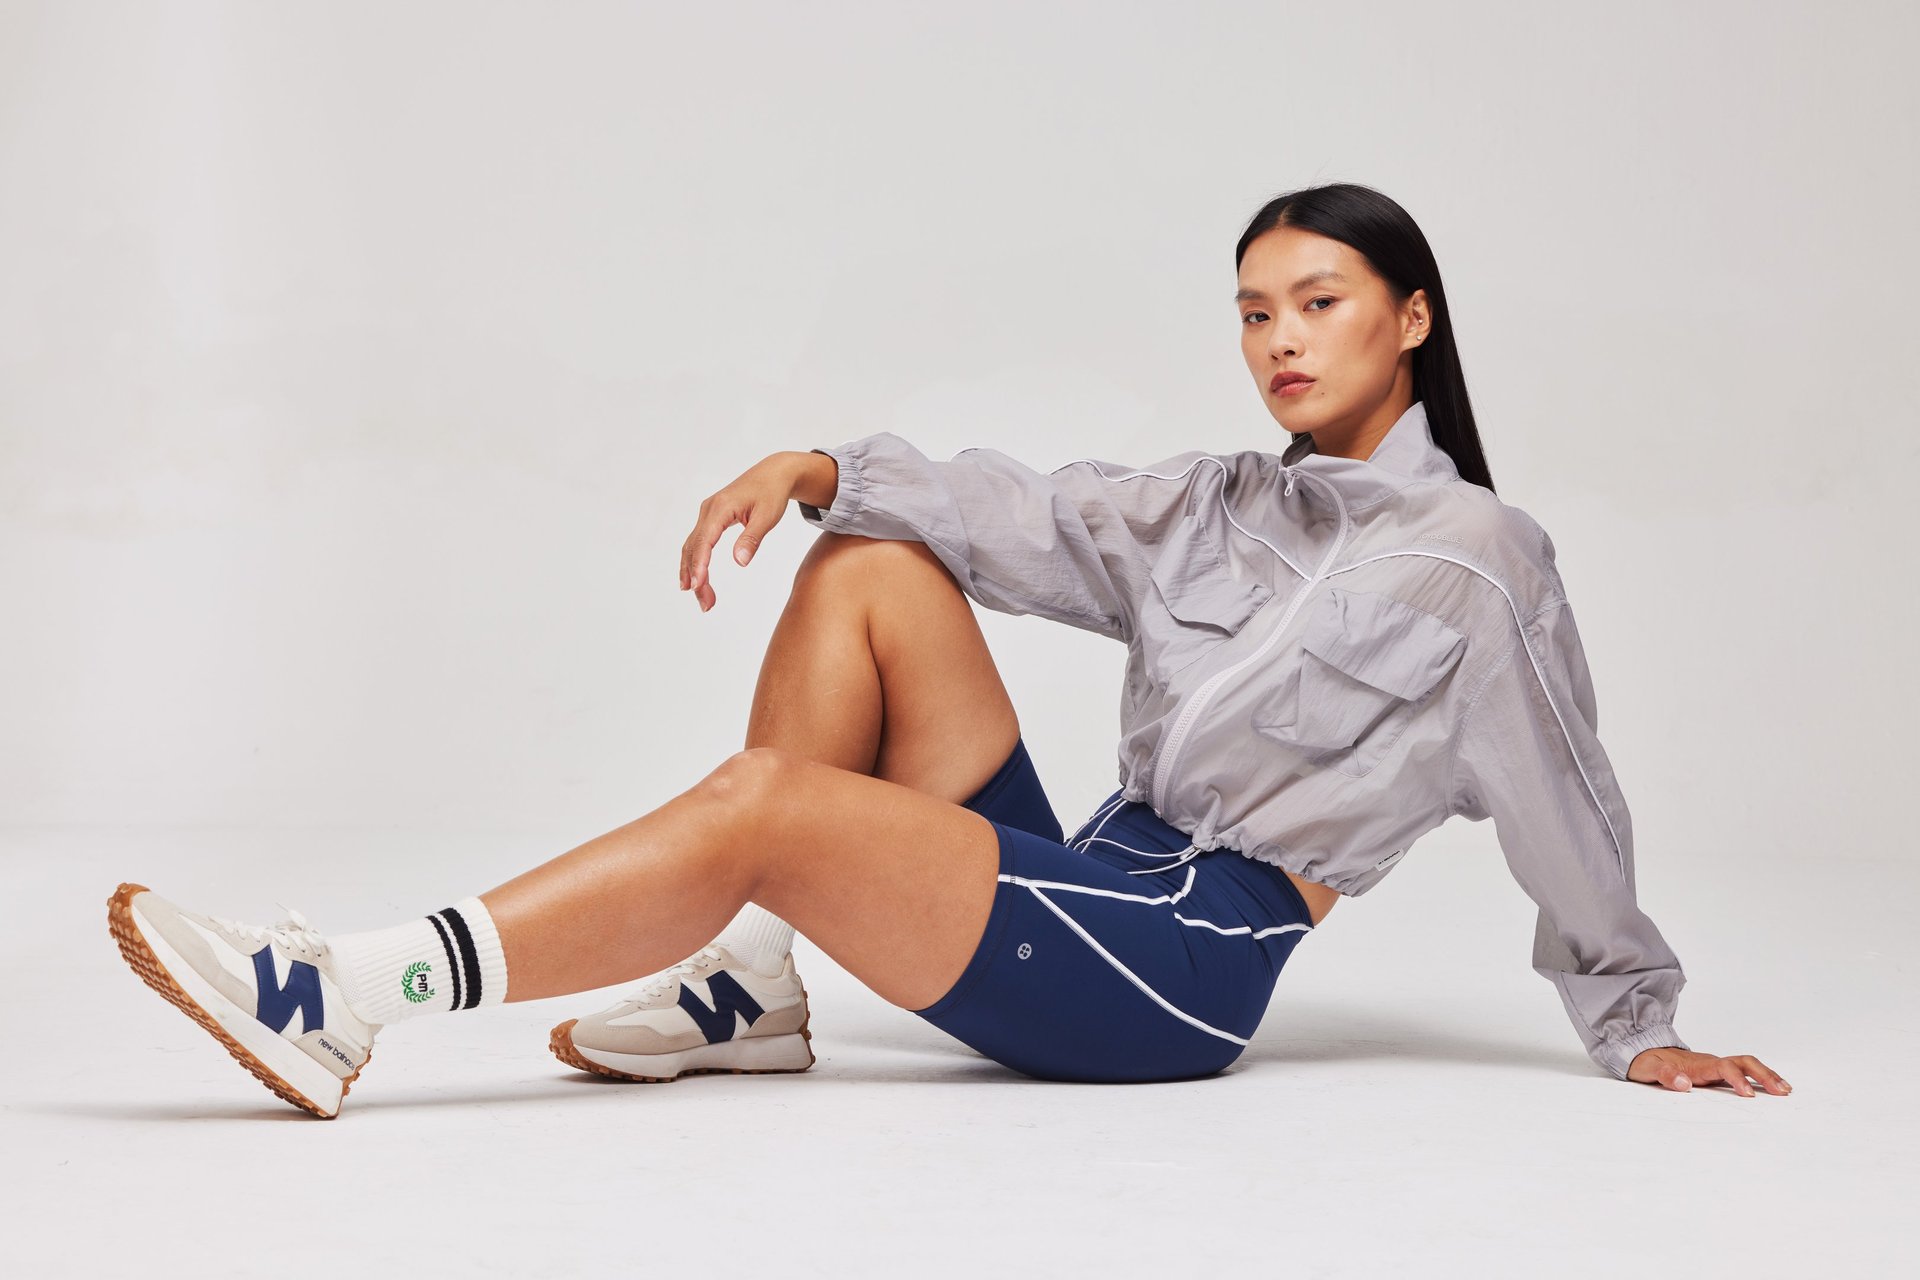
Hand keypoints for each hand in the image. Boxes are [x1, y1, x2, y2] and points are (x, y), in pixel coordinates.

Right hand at [680, 453, 808, 611]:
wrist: (773, 473)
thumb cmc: (772, 494)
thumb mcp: (767, 517)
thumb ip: (752, 539)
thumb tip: (740, 563)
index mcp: (721, 508)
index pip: (704, 540)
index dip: (699, 564)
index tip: (698, 586)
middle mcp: (708, 510)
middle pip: (694, 548)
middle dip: (696, 577)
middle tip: (706, 604)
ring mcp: (707, 514)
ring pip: (692, 547)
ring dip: (694, 573)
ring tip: (703, 600)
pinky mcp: (710, 518)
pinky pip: (698, 542)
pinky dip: (696, 562)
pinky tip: (696, 581)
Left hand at [1627, 1047, 1791, 1095]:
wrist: (1643, 1050)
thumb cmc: (1647, 1061)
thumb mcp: (1648, 1069)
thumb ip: (1665, 1076)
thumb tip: (1685, 1084)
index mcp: (1698, 1063)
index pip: (1724, 1067)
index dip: (1738, 1079)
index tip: (1749, 1095)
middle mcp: (1711, 1062)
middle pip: (1744, 1062)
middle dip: (1764, 1075)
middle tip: (1782, 1092)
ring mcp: (1716, 1065)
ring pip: (1747, 1065)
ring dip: (1767, 1075)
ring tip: (1786, 1090)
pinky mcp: (1717, 1071)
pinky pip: (1744, 1071)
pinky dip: (1760, 1078)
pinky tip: (1772, 1088)